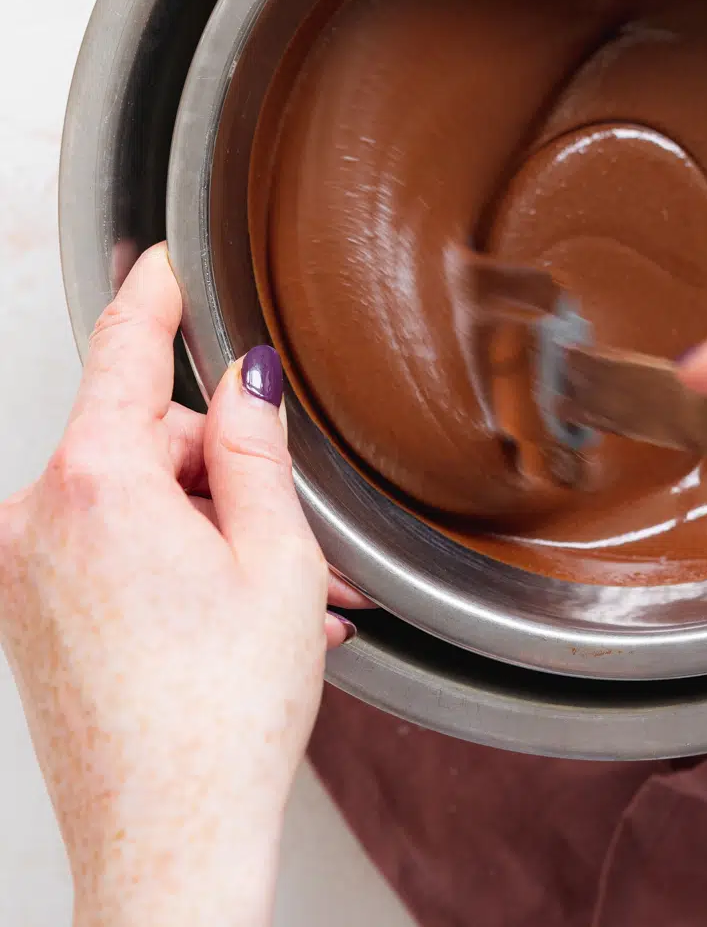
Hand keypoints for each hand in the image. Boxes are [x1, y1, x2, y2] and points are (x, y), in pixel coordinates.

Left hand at [0, 244, 361, 926]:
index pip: (125, 352)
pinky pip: (104, 541)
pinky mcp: (27, 610)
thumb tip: (247, 376)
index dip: (154, 296)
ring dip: (205, 522)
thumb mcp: (274, 556)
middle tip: (285, 535)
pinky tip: (223, 608)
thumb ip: (255, 445)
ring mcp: (22, 569)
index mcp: (97, 488)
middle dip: (220, 464)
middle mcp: (36, 519)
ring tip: (271, 594)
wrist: (165, 844)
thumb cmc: (221, 720)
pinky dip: (167, 555)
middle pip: (142, 433)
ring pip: (130, 492)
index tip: (163, 257)